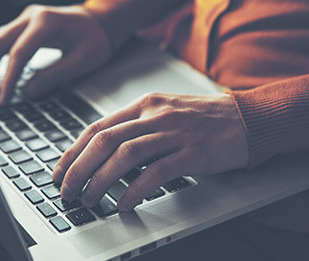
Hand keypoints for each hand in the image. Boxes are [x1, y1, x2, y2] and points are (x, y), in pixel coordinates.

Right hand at [0, 5, 110, 105]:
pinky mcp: (21, 27)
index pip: (19, 53)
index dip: (8, 79)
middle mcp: (30, 16)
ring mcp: (24, 20)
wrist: (99, 22)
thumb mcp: (83, 61)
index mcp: (47, 21)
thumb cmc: (95, 40)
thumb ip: (55, 76)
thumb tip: (28, 92)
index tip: (2, 101)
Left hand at [52, 93, 248, 210]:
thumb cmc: (204, 119)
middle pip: (105, 141)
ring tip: (90, 200)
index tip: (60, 172)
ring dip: (101, 180)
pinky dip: (134, 190)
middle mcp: (155, 116)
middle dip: (79, 169)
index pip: (98, 127)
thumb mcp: (165, 112)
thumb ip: (136, 127)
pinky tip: (123, 204)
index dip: (73, 152)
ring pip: (125, 155)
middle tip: (67, 191)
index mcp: (145, 105)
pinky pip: (155, 172)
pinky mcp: (192, 153)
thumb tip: (104, 152)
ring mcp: (174, 133)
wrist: (247, 118)